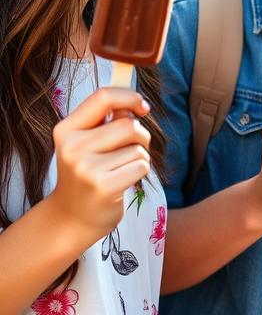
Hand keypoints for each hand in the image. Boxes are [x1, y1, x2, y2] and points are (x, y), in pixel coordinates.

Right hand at [48, 87, 152, 243]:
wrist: (72, 218)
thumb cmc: (87, 173)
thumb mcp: (87, 143)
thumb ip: (107, 120)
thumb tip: (136, 103)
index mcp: (66, 130)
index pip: (103, 96)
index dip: (130, 97)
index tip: (143, 107)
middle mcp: (72, 147)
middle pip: (129, 124)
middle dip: (141, 135)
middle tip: (132, 149)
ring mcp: (86, 168)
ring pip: (138, 147)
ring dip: (140, 156)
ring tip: (121, 168)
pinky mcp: (103, 186)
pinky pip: (141, 165)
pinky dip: (141, 171)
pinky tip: (123, 181)